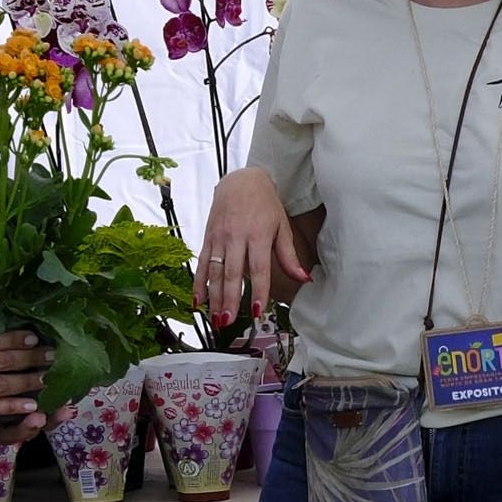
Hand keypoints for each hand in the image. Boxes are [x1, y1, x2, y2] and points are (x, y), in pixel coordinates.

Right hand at [198, 169, 303, 326]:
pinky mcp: (208, 238)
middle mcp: (236, 237)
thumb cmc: (264, 204)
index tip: (256, 310)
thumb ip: (289, 256)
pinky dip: (199, 283)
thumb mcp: (282, 226)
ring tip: (215, 318)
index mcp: (258, 235)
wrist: (241, 180)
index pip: (258, 268)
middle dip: (230, 299)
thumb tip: (304, 278)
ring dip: (214, 296)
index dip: (257, 290)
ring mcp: (219, 238)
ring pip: (215, 271)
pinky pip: (202, 263)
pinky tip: (198, 300)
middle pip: (232, 273)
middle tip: (229, 321)